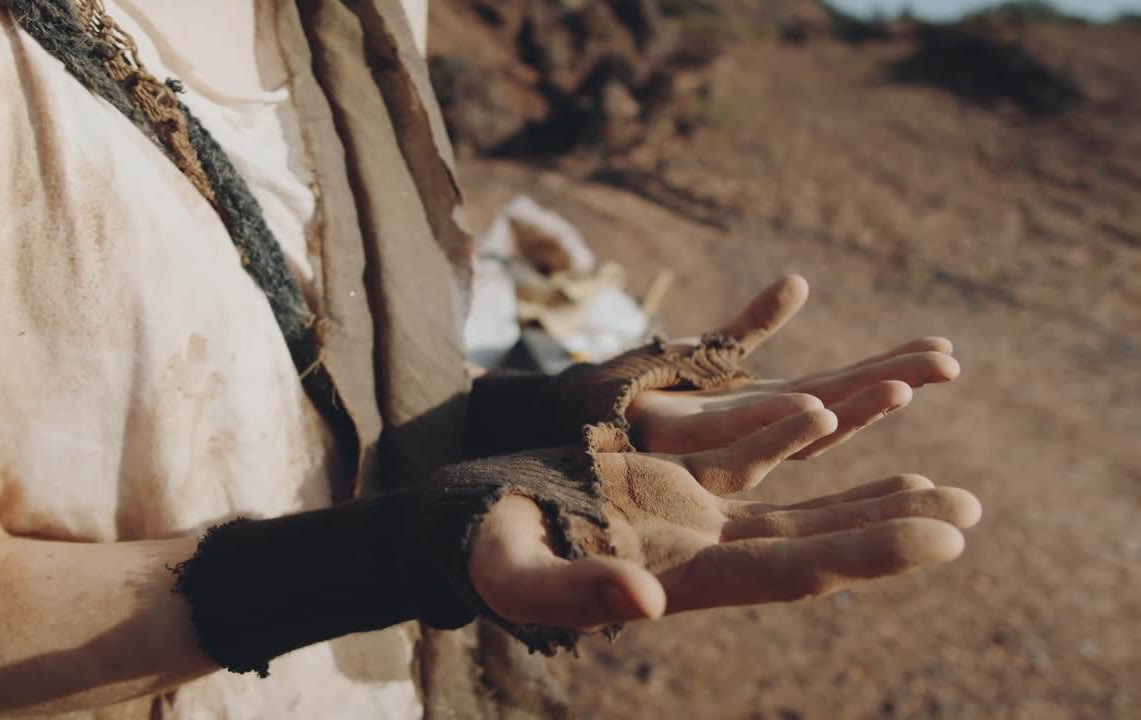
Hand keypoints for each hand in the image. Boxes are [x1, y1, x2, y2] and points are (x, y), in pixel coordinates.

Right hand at [470, 441, 979, 630]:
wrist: (467, 520)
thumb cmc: (481, 549)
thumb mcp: (511, 571)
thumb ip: (572, 593)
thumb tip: (643, 603)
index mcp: (677, 577)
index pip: (788, 569)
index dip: (866, 551)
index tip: (944, 535)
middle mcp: (701, 552)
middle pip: (813, 544)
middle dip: (890, 530)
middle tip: (970, 517)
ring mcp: (694, 516)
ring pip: (798, 505)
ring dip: (868, 497)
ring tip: (942, 491)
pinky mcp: (678, 481)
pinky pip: (759, 457)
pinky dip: (805, 437)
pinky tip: (843, 419)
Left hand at [626, 274, 959, 458]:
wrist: (575, 415)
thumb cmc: (643, 390)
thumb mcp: (705, 353)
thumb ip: (751, 325)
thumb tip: (800, 280)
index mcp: (765, 412)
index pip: (841, 390)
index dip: (892, 371)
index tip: (947, 350)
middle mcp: (752, 433)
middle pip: (834, 410)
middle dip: (890, 385)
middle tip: (950, 364)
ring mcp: (717, 443)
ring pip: (794, 432)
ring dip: (849, 409)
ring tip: (901, 386)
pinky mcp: (676, 446)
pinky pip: (732, 443)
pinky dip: (775, 427)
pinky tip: (815, 408)